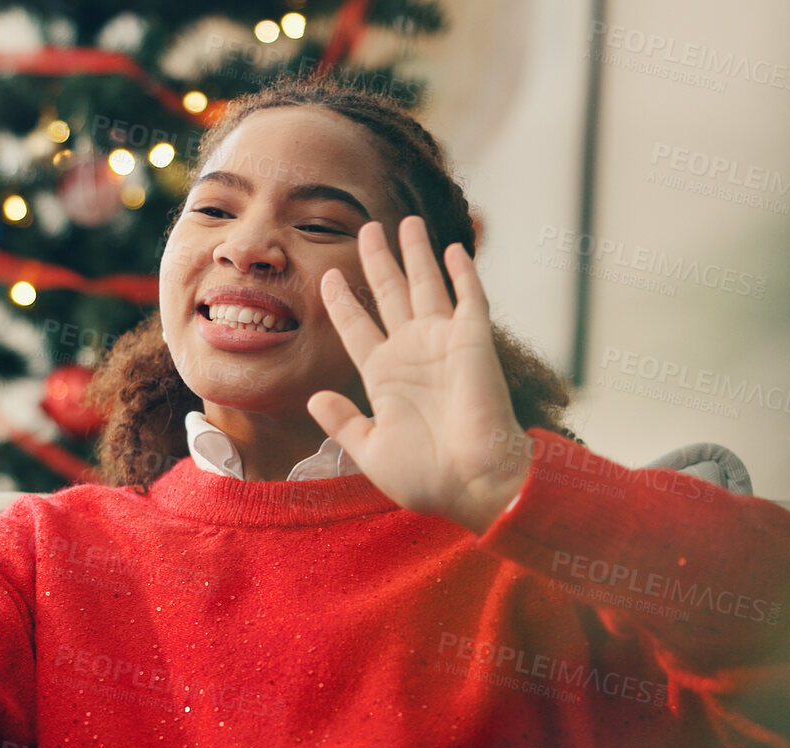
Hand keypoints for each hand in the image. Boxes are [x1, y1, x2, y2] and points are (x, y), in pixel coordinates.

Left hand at [306, 215, 529, 533]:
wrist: (474, 484)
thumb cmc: (426, 478)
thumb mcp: (371, 451)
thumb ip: (343, 423)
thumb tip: (314, 397)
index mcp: (385, 377)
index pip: (357, 327)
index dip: (342, 301)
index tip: (328, 277)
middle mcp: (413, 353)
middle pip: (390, 294)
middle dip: (378, 260)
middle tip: (367, 228)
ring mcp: (444, 344)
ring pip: (426, 285)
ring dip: (416, 253)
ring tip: (405, 222)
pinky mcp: (474, 342)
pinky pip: (469, 298)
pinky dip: (462, 273)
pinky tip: (452, 249)